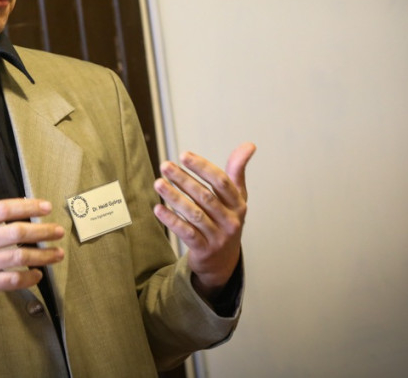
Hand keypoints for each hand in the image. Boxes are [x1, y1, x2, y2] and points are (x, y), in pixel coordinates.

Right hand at [0, 176, 64, 324]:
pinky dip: (28, 278)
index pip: (3, 208)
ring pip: (18, 257)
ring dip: (42, 255)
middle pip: (16, 232)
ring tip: (57, 253)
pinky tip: (37, 274)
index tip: (45, 207)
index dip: (28, 206)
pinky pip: (10, 281)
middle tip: (58, 231)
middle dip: (43, 231)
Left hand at [153, 143, 255, 300]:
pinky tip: (158, 209)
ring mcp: (218, 237)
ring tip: (158, 183)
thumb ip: (237, 171)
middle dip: (184, 179)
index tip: (183, 154)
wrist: (223, 261)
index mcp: (238, 204)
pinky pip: (186, 233)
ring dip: (175, 197)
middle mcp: (231, 221)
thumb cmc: (226, 220)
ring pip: (194, 214)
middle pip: (205, 196)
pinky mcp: (203, 250)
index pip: (221, 182)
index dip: (202, 167)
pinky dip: (172, 220)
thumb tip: (249, 145)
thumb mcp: (236, 197)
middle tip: (165, 165)